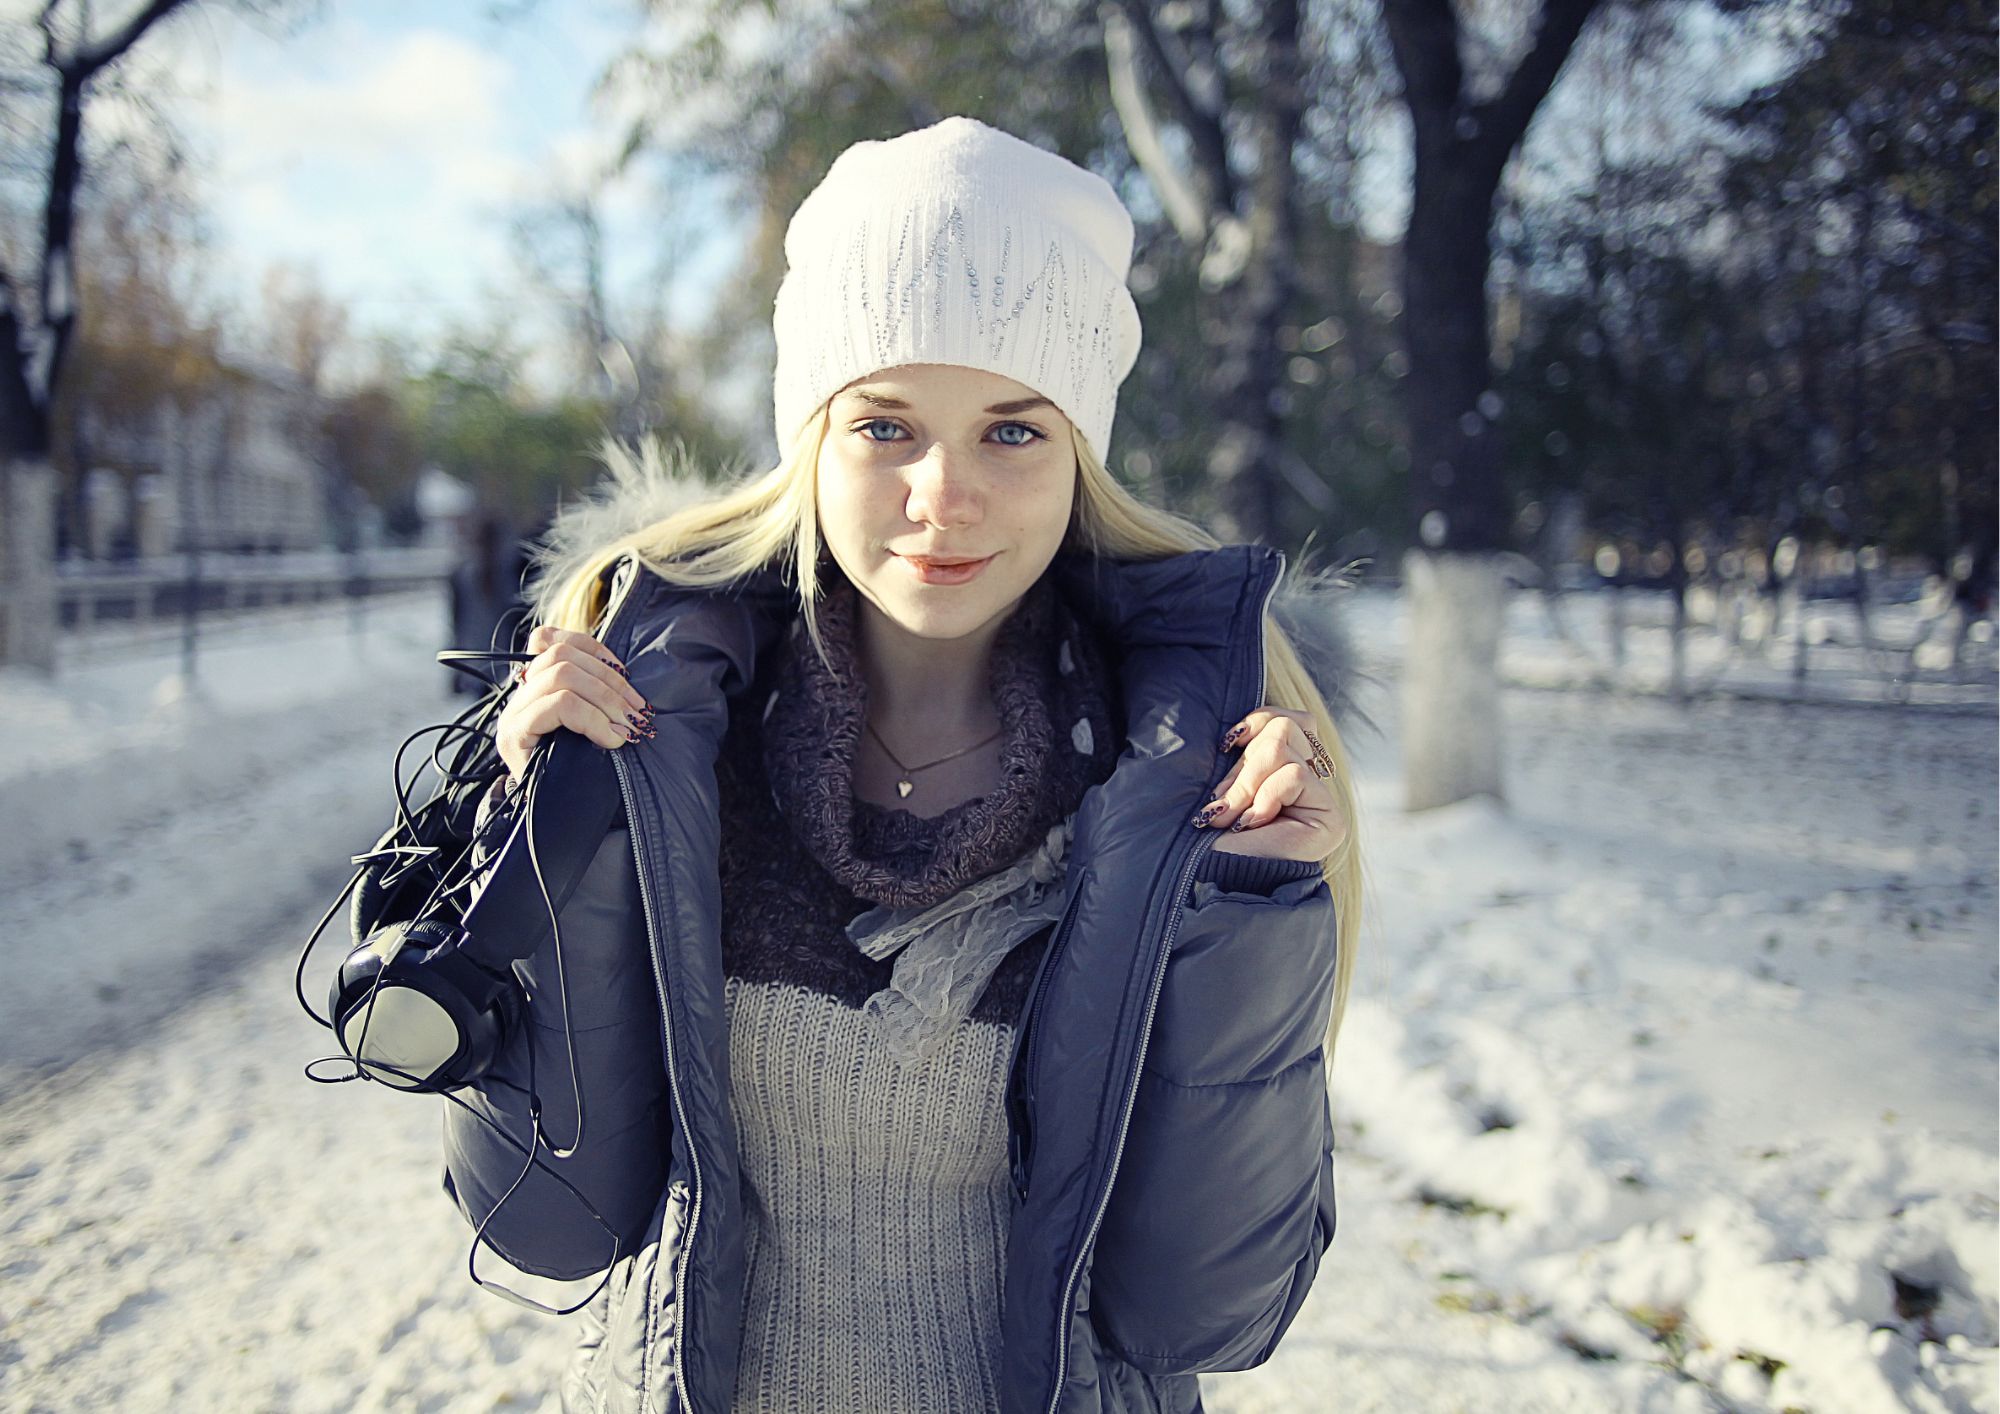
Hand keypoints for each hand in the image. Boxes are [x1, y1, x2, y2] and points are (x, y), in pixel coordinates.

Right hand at [493, 626, 653, 782]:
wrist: (558, 820)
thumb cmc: (582, 772)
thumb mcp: (592, 727)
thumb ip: (595, 697)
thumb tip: (627, 681)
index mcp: (534, 686)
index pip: (551, 639)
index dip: (594, 650)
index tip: (626, 676)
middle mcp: (518, 696)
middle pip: (561, 655)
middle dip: (610, 681)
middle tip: (637, 713)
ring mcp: (514, 714)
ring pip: (561, 674)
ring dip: (606, 699)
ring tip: (627, 728)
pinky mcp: (516, 736)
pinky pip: (558, 705)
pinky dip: (593, 718)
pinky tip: (611, 739)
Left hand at [1192, 707, 1348, 861]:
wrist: (1214, 885)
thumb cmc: (1210, 840)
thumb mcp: (1223, 786)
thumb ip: (1241, 755)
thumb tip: (1237, 732)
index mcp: (1283, 773)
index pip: (1286, 720)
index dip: (1255, 723)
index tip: (1226, 745)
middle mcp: (1308, 785)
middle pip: (1284, 726)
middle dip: (1243, 764)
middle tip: (1222, 803)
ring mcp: (1321, 800)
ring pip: (1284, 744)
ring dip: (1248, 781)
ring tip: (1234, 816)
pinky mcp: (1330, 818)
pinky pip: (1295, 774)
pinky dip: (1266, 797)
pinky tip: (1254, 825)